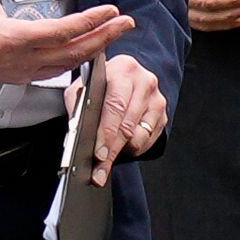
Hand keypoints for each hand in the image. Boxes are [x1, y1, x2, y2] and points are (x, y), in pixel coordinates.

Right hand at [0, 0, 127, 90]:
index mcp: (13, 38)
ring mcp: (21, 72)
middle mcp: (22, 60)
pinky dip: (74, 61)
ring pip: (68, 65)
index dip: (91, 21)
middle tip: (127, 24)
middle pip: (75, 51)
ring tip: (112, 36)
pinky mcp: (18, 76)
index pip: (63, 31)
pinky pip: (55, 72)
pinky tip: (83, 52)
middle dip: (105, 37)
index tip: (111, 11)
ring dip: (93, 50)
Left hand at [87, 52, 165, 180]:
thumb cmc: (102, 84)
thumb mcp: (83, 86)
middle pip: (127, 125)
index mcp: (123, 70)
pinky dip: (133, 149)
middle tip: (100, 170)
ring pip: (139, 137)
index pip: (115, 105)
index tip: (98, 154)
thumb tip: (76, 131)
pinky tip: (121, 146)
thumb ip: (78, 104)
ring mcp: (157, 99)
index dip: (106, 132)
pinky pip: (147, 142)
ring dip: (121, 151)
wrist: (126, 79)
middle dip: (111, 150)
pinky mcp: (163, 115)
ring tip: (107, 155)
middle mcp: (144, 82)